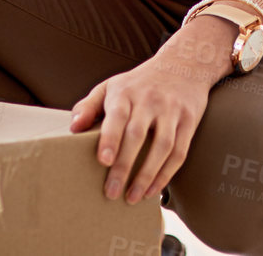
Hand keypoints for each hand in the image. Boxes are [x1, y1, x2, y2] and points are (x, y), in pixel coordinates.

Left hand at [71, 16, 235, 204]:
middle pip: (137, 135)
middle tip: (111, 192)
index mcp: (126, 92)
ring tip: (132, 197)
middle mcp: (150, 100)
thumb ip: (89, 106)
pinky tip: (152, 190)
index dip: (110, 138)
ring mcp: (172, 111)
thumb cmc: (140, 82)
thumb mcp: (112, 86)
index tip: (103, 161)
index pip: (118, 116)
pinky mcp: (189, 121)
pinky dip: (166, 174)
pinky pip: (179, 151)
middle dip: (125, 166)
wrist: (184, 64)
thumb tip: (73, 128)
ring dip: (147, 175)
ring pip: (162, 146)